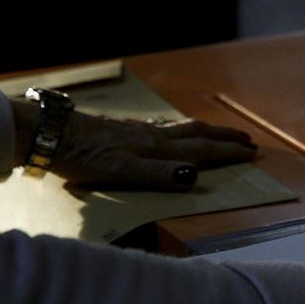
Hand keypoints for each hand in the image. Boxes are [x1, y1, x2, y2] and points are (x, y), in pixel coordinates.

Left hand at [13, 100, 256, 189]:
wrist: (52, 134)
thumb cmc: (85, 157)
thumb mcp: (121, 172)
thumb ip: (158, 175)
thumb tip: (193, 176)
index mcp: (158, 150)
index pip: (202, 150)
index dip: (228, 151)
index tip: (252, 152)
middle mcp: (156, 137)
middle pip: (199, 133)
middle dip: (226, 137)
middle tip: (249, 140)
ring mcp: (142, 131)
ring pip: (185, 128)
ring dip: (209, 130)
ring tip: (223, 133)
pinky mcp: (128, 130)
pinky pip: (167, 127)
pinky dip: (184, 129)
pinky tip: (177, 130)